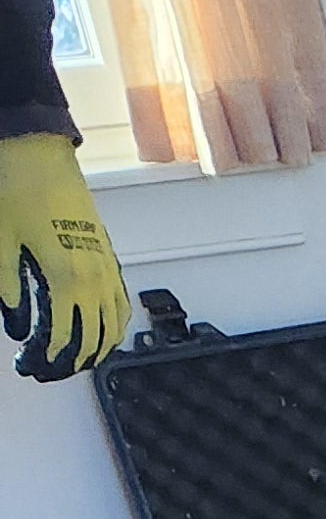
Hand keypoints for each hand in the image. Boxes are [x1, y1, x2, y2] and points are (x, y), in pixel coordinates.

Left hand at [0, 133, 127, 380]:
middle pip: (91, 341)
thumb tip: (17, 328)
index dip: (46, 360)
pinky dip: (112, 327)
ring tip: (70, 357)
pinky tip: (98, 332)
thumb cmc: (16, 188)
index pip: (64, 339)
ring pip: (112, 328)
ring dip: (93, 350)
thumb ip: (10, 291)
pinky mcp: (108, 256)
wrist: (37, 151)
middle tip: (43, 368)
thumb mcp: (0, 243)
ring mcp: (106, 267)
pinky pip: (120, 305)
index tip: (29, 366)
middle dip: (68, 362)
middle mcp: (94, 278)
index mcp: (66, 277)